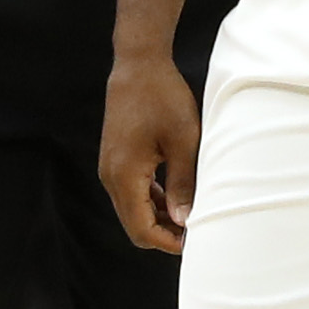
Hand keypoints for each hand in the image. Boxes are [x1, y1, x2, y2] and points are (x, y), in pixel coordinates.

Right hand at [101, 54, 206, 254]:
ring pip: (133, 210)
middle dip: (164, 234)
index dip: (167, 242)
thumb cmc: (163, 99)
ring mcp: (111, 169)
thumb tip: (185, 222)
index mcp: (125, 176)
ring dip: (160, 218)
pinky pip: (132, 192)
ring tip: (192, 215)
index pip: (141, 230)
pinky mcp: (116, 160)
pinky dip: (153, 201)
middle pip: (134, 225)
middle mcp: (111, 177)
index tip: (195, 241)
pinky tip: (177, 196)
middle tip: (198, 231)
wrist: (138, 67)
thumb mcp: (183, 142)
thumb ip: (183, 184)